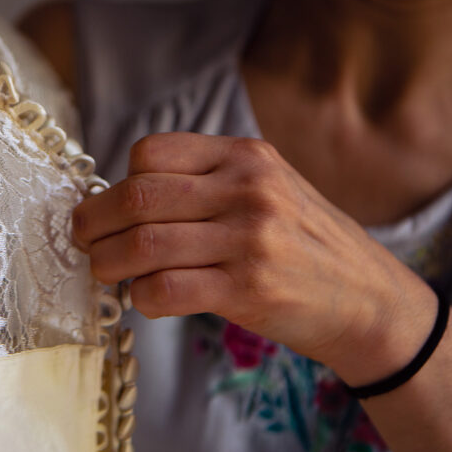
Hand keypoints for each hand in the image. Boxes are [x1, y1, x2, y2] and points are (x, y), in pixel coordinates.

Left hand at [71, 132, 437, 385]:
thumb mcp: (268, 187)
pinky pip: (166, 289)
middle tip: (82, 241)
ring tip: (105, 273)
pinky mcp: (249, 289)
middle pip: (137, 196)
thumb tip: (124, 197)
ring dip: (107, 263)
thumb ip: (208, 182)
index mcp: (244, 156)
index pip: (151, 153)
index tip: (107, 207)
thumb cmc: (304, 243)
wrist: (368, 298)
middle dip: (92, 222)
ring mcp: (249, 238)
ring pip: (144, 244)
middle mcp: (246, 188)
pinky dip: (140, 296)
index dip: (117, 182)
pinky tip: (144, 299)